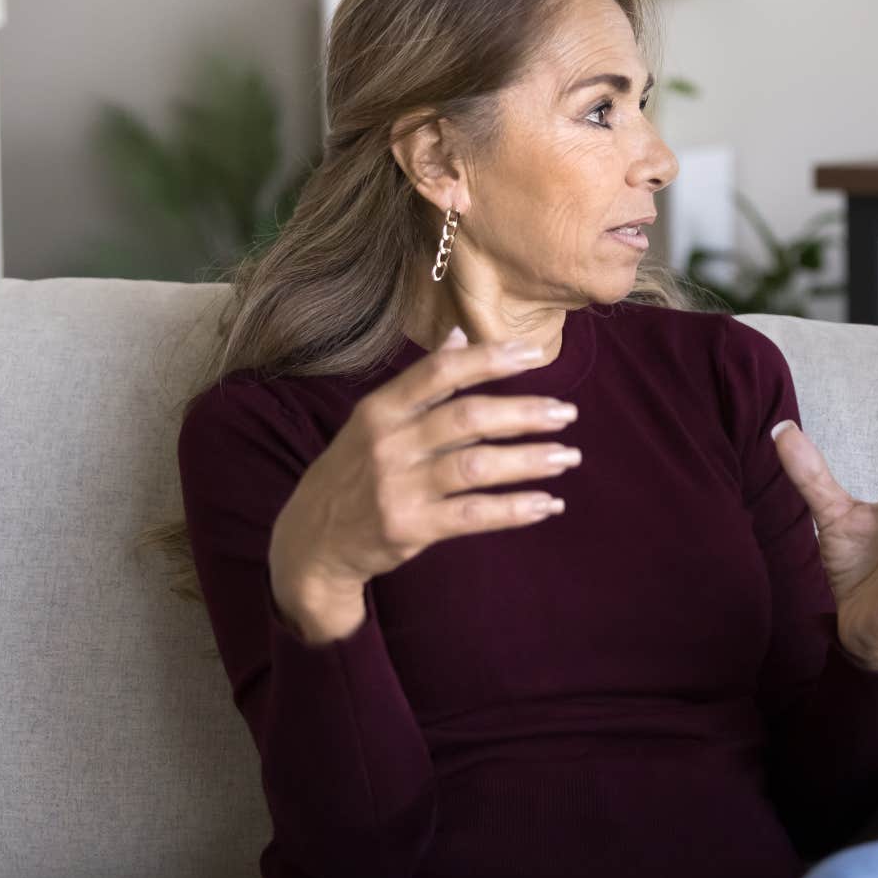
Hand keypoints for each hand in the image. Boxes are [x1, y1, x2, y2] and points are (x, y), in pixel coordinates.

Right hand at [268, 327, 581, 642]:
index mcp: (380, 410)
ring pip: (476, 466)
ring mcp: (397, 488)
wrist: (310, 543)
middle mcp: (388, 444)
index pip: (440, 372)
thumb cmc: (354, 472)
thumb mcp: (374, 422)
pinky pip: (474, 516)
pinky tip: (548, 505)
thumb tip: (460, 335)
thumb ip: (421, 383)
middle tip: (566, 413)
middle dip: (524, 413)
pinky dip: (515, 510)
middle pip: (467, 418)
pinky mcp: (409, 528)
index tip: (534, 355)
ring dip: (529, 461)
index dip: (489, 360)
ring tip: (567, 457)